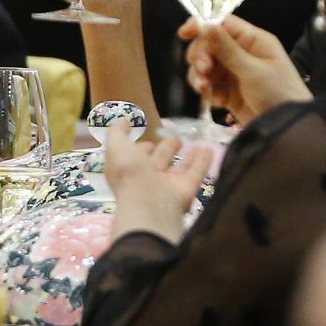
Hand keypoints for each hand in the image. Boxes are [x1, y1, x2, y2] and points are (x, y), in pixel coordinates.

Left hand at [104, 121, 210, 243]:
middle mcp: (149, 178)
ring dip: (187, 157)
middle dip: (166, 150)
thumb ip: (117, 133)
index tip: (148, 141)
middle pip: (160, 162)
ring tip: (196, 144)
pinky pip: (197, 172)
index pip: (136, 158)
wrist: (149, 204)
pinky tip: (209, 149)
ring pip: (180, 168)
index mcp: (130, 170)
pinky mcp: (188, 188)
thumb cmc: (130, 174)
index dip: (141, 149)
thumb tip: (122, 121)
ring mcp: (169, 185)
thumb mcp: (117, 148)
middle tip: (175, 140)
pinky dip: (203, 161)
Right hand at [179, 15, 310, 125]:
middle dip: (201, 56)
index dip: (203, 26)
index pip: (223, 25)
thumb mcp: (253, 70)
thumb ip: (228, 50)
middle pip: (209, 45)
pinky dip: (208, 92)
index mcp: (253, 41)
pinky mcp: (229, 92)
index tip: (185, 33)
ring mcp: (235, 73)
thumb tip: (208, 25)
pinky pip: (210, 86)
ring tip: (204, 88)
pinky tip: (216, 102)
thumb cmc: (279, 93)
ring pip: (206, 66)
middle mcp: (242, 53)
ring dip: (200, 75)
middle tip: (204, 70)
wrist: (287, 127)